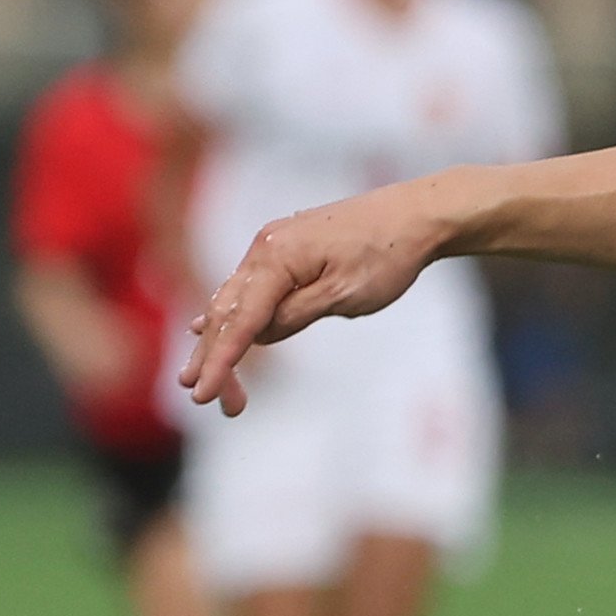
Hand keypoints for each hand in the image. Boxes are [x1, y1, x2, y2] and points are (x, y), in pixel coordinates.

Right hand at [176, 184, 455, 414]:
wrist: (415, 214)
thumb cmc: (386, 254)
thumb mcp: (343, 294)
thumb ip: (295, 315)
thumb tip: (259, 335)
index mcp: (275, 258)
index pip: (240, 321)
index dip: (220, 362)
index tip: (202, 395)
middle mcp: (264, 248)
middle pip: (227, 311)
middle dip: (214, 358)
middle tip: (205, 401)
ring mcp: (272, 245)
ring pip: (235, 298)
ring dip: (218, 339)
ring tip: (199, 376)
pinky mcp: (286, 248)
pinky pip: (249, 286)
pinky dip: (233, 313)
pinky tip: (207, 329)